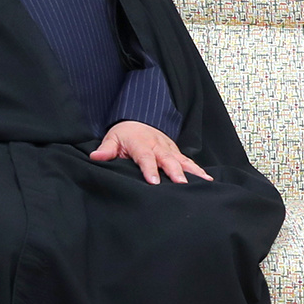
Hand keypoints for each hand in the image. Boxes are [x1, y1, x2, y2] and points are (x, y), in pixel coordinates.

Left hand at [91, 121, 213, 184]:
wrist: (138, 119)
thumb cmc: (124, 134)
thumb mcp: (111, 139)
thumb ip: (106, 149)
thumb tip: (95, 157)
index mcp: (140, 144)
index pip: (145, 157)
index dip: (150, 169)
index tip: (154, 182)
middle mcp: (157, 145)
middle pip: (168, 159)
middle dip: (175, 171)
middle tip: (181, 184)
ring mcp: (169, 148)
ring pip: (181, 160)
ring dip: (192, 171)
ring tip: (203, 182)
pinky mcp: (176, 152)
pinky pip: (188, 161)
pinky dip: (198, 170)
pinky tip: (208, 180)